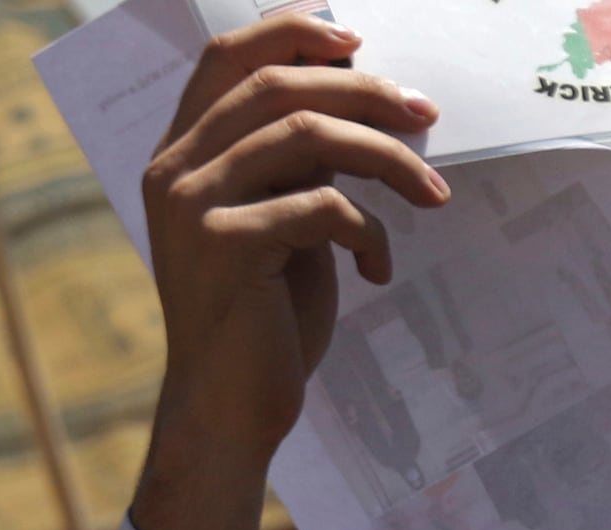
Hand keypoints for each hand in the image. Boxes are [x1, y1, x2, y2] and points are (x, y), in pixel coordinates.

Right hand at [130, 15, 446, 529]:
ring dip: (387, 158)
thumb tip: (361, 94)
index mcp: (181, 152)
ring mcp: (192, 205)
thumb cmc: (266, 319)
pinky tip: (379, 268)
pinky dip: (369, 231)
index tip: (358, 37)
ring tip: (435, 191)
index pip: (226, 56)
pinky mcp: (224, 245)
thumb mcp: (282, 222)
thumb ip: (295, 162)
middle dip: (366, 91)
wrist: (232, 410)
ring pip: (306, 137)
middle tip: (427, 112)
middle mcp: (175, 169)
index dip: (290, 31)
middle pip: (279, 86)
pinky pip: (321, 206)